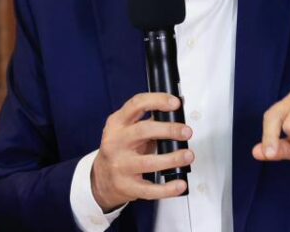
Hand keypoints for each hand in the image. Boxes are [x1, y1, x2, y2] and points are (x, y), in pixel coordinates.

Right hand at [91, 92, 193, 211]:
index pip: (136, 105)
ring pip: (148, 162)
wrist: (102, 178)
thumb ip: (151, 118)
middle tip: (186, 132)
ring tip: (187, 155)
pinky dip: (167, 188)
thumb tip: (177, 104)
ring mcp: (120, 165)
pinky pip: (149, 189)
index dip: (157, 100)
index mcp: (117, 123)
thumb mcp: (128, 129)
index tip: (175, 103)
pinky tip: (179, 184)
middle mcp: (116, 142)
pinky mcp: (126, 186)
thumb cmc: (120, 149)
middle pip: (143, 131)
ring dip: (172, 159)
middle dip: (168, 130)